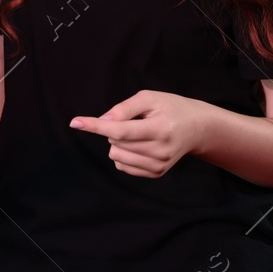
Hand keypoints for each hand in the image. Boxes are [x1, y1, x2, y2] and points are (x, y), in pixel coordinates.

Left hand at [69, 89, 210, 177]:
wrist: (196, 128)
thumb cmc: (170, 108)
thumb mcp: (149, 98)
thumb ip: (124, 108)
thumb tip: (102, 121)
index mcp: (160, 129)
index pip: (120, 130)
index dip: (96, 126)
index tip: (75, 122)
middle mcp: (160, 151)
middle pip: (116, 142)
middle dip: (115, 130)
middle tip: (136, 122)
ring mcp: (159, 165)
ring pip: (116, 155)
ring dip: (118, 143)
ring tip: (139, 133)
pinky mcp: (155, 173)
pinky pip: (122, 166)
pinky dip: (123, 154)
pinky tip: (139, 145)